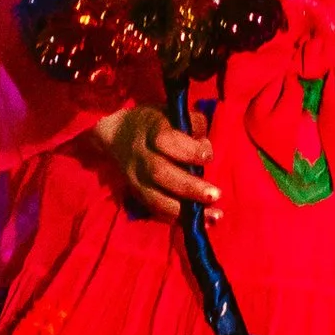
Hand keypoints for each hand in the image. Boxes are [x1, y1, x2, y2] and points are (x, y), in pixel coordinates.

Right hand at [98, 102, 216, 219]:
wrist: (119, 136)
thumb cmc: (154, 122)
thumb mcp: (172, 113)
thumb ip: (194, 125)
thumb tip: (206, 148)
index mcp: (150, 130)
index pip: (165, 140)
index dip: (188, 150)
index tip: (208, 156)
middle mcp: (140, 156)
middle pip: (160, 173)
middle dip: (189, 187)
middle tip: (215, 194)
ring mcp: (136, 179)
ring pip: (156, 199)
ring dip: (185, 211)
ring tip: (214, 215)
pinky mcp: (138, 196)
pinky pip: (156, 211)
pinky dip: (178, 220)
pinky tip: (201, 222)